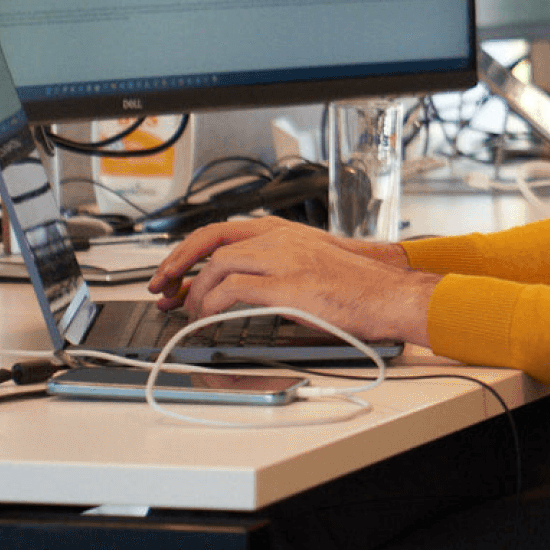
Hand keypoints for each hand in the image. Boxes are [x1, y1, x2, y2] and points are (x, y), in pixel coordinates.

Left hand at [147, 218, 437, 348]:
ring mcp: (283, 258)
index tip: (170, 273)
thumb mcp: (308, 266)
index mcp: (282, 230)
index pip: (220, 231)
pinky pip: (233, 289)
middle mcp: (279, 237)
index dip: (187, 251)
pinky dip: (213, 304)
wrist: (387, 293)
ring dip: (195, 293)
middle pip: (210, 240)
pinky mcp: (287, 285)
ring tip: (191, 316)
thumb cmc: (354, 287)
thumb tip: (236, 290)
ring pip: (217, 265)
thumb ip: (274, 268)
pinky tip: (209, 319)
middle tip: (162, 291)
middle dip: (177, 266)